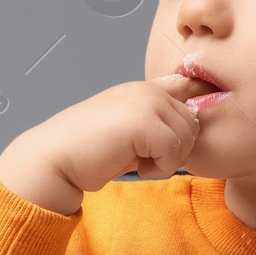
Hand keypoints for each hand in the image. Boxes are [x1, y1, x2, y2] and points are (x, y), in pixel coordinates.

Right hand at [0, 75, 203, 213]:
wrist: (56, 160)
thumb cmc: (91, 152)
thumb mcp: (132, 132)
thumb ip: (159, 124)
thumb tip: (196, 125)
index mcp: (146, 89)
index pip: (190, 85)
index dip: (199, 101)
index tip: (189, 126)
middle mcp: (148, 90)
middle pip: (194, 123)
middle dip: (177, 148)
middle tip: (147, 158)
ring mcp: (146, 102)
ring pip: (188, 138)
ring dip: (167, 160)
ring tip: (139, 161)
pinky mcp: (144, 121)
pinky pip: (175, 153)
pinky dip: (159, 169)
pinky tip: (137, 167)